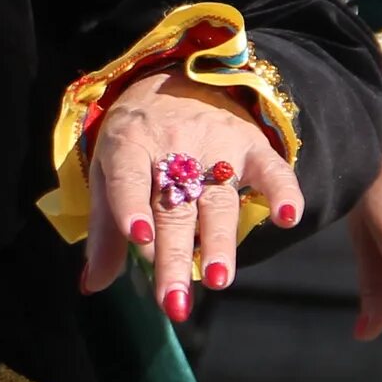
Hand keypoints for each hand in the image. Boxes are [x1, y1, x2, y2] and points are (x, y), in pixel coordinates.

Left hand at [82, 71, 303, 319]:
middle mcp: (171, 144)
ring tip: (218, 280)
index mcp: (127, 144)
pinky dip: (283, 191)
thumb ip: (105, 228)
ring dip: (218, 242)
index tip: (137, 237)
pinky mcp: (251, 145)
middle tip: (174, 302)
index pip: (126, 178)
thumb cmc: (136, 138)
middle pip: (173, 207)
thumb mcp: (108, 170)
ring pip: (216, 200)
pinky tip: (287, 217)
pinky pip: (271, 169)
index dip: (130, 206)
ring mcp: (215, 145)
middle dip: (174, 256)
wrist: (175, 79)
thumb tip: (93, 285)